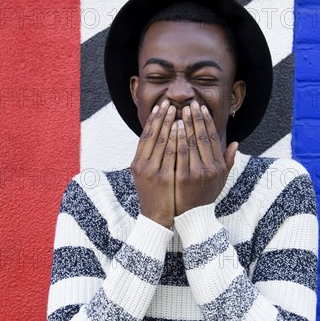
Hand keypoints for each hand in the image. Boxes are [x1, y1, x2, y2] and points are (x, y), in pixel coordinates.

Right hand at [130, 100, 176, 227]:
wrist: (156, 218)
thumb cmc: (155, 196)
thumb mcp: (146, 176)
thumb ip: (150, 158)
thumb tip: (159, 139)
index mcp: (137, 163)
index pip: (145, 136)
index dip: (153, 120)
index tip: (160, 106)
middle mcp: (142, 165)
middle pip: (152, 135)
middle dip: (161, 117)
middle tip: (170, 102)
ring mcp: (152, 171)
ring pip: (161, 142)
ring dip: (169, 124)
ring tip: (178, 111)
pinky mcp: (164, 177)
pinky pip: (172, 154)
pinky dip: (176, 139)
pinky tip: (182, 129)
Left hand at [175, 101, 237, 215]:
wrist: (191, 217)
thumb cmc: (204, 196)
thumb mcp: (221, 181)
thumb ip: (228, 162)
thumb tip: (235, 144)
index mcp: (219, 166)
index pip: (213, 138)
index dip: (207, 122)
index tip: (201, 109)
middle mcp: (210, 168)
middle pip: (202, 137)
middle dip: (195, 119)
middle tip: (189, 104)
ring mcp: (197, 173)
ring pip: (190, 142)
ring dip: (185, 125)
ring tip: (179, 111)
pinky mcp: (183, 178)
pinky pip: (179, 153)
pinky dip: (176, 138)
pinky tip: (172, 128)